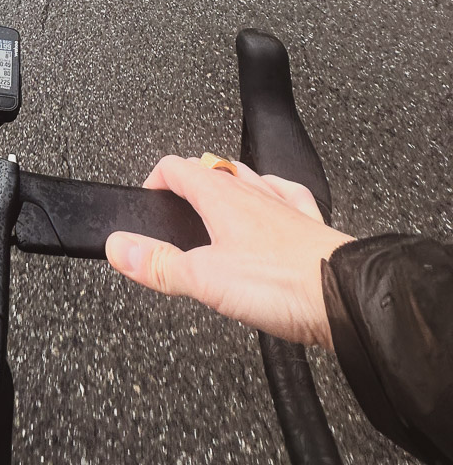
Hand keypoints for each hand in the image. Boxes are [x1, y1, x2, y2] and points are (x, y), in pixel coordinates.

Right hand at [105, 155, 354, 348]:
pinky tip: (272, 208)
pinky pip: (286, 196)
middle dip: (188, 186)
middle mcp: (252, 192)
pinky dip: (271, 198)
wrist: (346, 297)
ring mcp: (283, 205)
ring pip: (248, 180)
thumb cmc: (282, 283)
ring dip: (227, 189)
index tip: (146, 202)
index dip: (155, 180)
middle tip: (174, 212)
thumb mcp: (204, 279)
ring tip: (215, 208)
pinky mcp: (309, 225)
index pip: (177, 167)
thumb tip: (118, 246)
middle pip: (211, 172)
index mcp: (221, 197)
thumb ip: (158, 264)